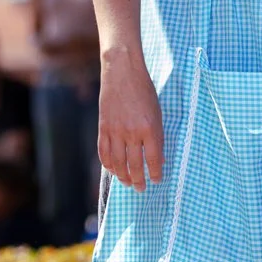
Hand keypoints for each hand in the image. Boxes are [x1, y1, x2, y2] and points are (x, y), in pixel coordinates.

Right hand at [97, 57, 163, 191]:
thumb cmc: (144, 90)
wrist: (122, 72)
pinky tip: (113, 170)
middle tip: (141, 189)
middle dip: (139, 180)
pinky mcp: (103, 127)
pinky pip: (103, 152)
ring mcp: (115, 131)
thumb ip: (157, 135)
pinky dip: (108, 165)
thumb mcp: (157, 112)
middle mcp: (132, 132)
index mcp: (150, 128)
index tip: (157, 180)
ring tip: (127, 183)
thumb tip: (159, 158)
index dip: (156, 173)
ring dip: (123, 177)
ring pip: (118, 163)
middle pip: (135, 165)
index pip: (153, 159)